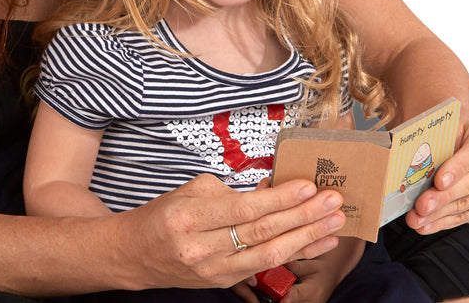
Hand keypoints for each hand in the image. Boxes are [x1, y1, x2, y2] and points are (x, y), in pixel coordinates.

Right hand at [114, 173, 345, 290]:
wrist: (134, 254)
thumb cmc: (162, 215)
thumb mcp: (189, 191)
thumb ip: (229, 191)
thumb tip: (270, 188)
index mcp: (190, 218)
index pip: (244, 210)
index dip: (279, 199)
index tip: (307, 186)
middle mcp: (203, 249)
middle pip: (262, 233)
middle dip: (303, 216)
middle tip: (332, 200)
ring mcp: (215, 271)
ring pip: (269, 254)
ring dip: (306, 238)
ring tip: (334, 223)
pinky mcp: (224, 283)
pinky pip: (265, 266)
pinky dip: (293, 253)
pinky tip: (316, 243)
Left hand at [406, 115, 468, 233]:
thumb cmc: (462, 131)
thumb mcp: (454, 127)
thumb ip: (442, 142)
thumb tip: (416, 161)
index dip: (458, 168)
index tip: (438, 181)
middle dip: (446, 196)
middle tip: (422, 205)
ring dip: (441, 213)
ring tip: (417, 219)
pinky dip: (445, 221)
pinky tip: (426, 225)